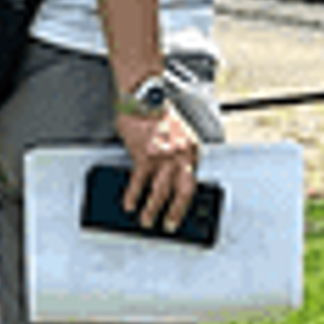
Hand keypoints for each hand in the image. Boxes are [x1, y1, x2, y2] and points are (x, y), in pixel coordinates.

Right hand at [114, 106, 203, 228]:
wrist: (145, 98)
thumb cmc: (161, 113)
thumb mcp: (180, 134)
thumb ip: (179, 155)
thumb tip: (173, 174)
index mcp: (192, 151)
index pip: (193, 183)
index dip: (187, 201)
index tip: (182, 212)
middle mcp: (181, 156)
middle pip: (181, 192)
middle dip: (175, 212)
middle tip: (169, 225)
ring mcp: (163, 157)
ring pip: (160, 191)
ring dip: (152, 209)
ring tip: (146, 220)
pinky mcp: (144, 155)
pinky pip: (138, 181)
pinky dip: (133, 195)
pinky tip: (130, 204)